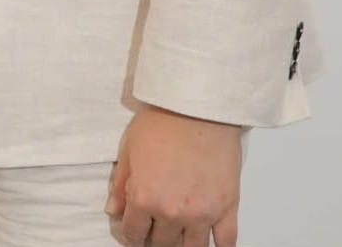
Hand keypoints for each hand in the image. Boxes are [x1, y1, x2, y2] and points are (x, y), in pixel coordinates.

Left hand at [107, 104, 241, 246]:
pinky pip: (226, 242)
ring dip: (182, 242)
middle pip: (162, 243)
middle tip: (154, 226)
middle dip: (154, 236)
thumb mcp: (129, 149)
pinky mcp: (228, 208)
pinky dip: (218, 245)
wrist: (198, 108)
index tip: (132, 231)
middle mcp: (173, 212)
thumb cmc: (163, 122)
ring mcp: (203, 214)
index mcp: (145, 198)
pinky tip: (209, 240)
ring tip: (178, 231)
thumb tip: (113, 210)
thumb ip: (121, 185)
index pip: (133, 233)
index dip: (130, 234)